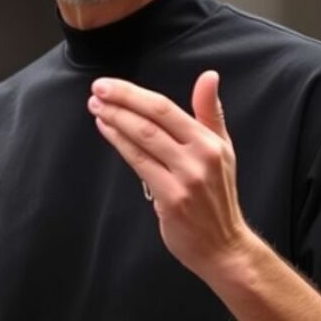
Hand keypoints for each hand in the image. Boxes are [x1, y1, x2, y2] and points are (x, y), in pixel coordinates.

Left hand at [87, 71, 247, 275]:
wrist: (223, 244)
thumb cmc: (217, 194)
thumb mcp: (223, 147)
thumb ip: (210, 111)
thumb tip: (209, 76)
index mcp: (209, 141)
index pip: (165, 108)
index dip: (133, 94)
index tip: (109, 85)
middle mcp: (199, 157)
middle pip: (152, 120)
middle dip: (120, 102)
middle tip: (97, 92)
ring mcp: (185, 178)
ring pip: (143, 140)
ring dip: (115, 121)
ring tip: (97, 109)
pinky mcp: (171, 198)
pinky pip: (139, 164)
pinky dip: (120, 144)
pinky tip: (107, 131)